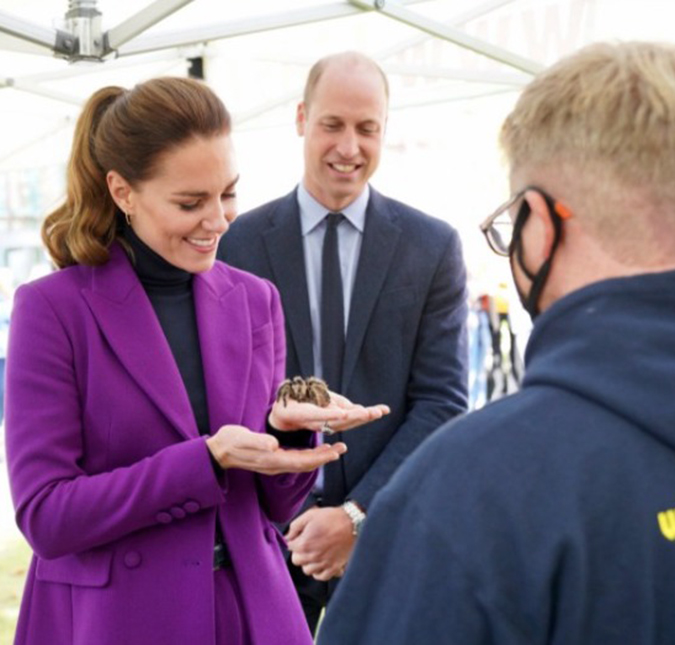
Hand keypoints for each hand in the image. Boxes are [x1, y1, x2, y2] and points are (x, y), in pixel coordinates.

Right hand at [206, 425, 346, 474]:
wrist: (217, 451)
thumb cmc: (228, 442)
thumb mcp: (241, 438)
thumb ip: (257, 442)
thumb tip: (274, 445)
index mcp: (272, 459)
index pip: (301, 461)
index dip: (319, 457)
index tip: (335, 452)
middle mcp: (275, 464)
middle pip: (306, 465)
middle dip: (325, 458)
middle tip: (342, 449)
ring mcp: (274, 464)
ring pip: (302, 463)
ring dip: (319, 457)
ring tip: (335, 449)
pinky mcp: (272, 460)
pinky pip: (296, 461)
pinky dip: (309, 456)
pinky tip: (316, 449)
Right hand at [268, 391, 389, 432]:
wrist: (287, 414)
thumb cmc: (294, 400)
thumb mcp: (302, 394)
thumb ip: (319, 399)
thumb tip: (344, 412)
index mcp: (303, 414)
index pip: (317, 416)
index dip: (330, 414)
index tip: (343, 413)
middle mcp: (315, 422)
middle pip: (337, 421)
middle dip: (355, 416)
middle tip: (370, 412)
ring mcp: (326, 424)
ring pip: (347, 422)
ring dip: (365, 416)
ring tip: (382, 410)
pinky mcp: (335, 422)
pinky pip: (351, 419)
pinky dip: (365, 414)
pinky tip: (381, 410)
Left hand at [286, 506, 355, 580]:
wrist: (353, 523)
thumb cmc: (333, 518)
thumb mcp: (310, 515)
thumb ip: (295, 526)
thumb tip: (288, 536)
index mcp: (305, 543)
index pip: (290, 547)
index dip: (295, 539)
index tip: (300, 536)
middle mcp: (312, 556)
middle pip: (297, 560)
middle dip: (300, 552)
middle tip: (307, 544)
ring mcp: (323, 563)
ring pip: (307, 570)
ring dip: (309, 562)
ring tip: (315, 552)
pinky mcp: (334, 568)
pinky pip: (321, 576)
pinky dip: (319, 571)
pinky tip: (322, 562)